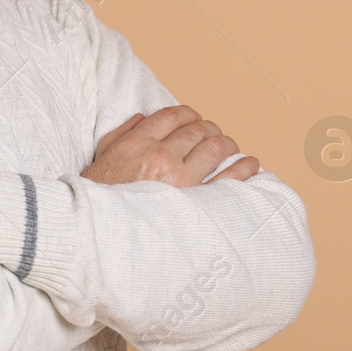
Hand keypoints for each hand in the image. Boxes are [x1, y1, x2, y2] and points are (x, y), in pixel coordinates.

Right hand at [81, 105, 260, 186]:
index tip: (193, 120)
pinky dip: (244, 167)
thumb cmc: (100, 199)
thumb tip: (145, 118)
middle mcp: (161, 157)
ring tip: (229, 147)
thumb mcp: (102, 158)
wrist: (101, 236)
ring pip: (216, 147)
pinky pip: (229, 178)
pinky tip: (251, 164)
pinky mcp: (196, 204)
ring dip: (226, 143)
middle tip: (212, 135)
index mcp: (138, 144)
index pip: (173, 116)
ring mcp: (181, 181)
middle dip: (208, 129)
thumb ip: (123, 134)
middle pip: (197, 130)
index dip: (188, 114)